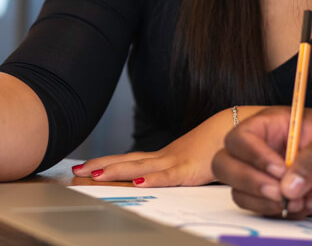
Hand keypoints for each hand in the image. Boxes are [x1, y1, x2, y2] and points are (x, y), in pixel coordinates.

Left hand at [73, 107, 238, 185]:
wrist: (235, 130)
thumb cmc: (215, 147)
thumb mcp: (191, 162)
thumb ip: (176, 170)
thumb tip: (159, 179)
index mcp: (163, 157)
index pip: (128, 160)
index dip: (106, 163)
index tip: (84, 167)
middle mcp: (163, 157)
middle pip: (126, 161)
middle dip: (100, 166)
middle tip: (76, 171)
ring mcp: (174, 162)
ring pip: (139, 166)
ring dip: (115, 170)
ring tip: (93, 175)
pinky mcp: (188, 170)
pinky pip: (167, 176)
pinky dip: (151, 179)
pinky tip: (136, 182)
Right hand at [212, 108, 311, 217]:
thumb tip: (289, 186)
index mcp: (271, 125)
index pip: (240, 138)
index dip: (253, 156)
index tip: (281, 171)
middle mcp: (260, 150)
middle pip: (225, 164)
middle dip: (250, 182)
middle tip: (282, 193)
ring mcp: (264, 176)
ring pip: (239, 191)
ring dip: (267, 202)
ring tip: (304, 199)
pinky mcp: (274, 198)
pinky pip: (260, 210)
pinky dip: (282, 213)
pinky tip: (310, 204)